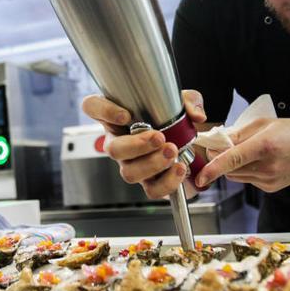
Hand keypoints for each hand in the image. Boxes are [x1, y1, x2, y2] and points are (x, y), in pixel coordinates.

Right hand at [81, 90, 206, 198]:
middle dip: (136, 145)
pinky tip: (179, 168)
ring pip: (129, 172)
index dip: (103, 111)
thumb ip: (188, 101)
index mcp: (118, 116)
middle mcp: (119, 142)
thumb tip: (196, 114)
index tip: (124, 115)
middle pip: (112, 148)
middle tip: (158, 138)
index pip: (93, 107)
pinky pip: (152, 190)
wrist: (191, 145)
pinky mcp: (149, 182)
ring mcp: (131, 164)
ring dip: (152, 163)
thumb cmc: (174, 119)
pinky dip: (167, 181)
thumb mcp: (182, 102)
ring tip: (172, 152)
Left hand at [196, 118, 289, 191]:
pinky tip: (261, 161)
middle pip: (229, 168)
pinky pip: (247, 179)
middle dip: (221, 158)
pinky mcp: (270, 188)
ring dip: (233, 165)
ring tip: (250, 151)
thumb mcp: (266, 123)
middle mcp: (266, 166)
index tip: (200, 176)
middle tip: (226, 145)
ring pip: (236, 175)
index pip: (231, 160)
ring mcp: (268, 180)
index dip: (212, 168)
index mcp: (264, 146)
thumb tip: (218, 141)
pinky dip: (246, 170)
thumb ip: (239, 133)